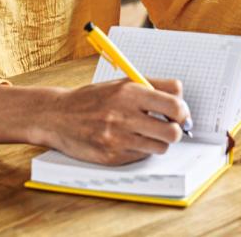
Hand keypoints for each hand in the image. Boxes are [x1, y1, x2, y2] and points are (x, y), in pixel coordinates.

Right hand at [35, 78, 190, 165]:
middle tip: (169, 127)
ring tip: (147, 133)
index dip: (182, 111)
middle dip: (175, 130)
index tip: (180, 113)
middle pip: (172, 131)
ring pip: (160, 147)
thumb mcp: (121, 83)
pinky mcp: (112, 156)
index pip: (174, 104)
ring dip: (158, 141)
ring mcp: (117, 138)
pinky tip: (128, 141)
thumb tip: (181, 98)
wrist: (58, 116)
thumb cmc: (93, 99)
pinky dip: (141, 149)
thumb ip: (153, 86)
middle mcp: (124, 115)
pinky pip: (142, 156)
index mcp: (129, 92)